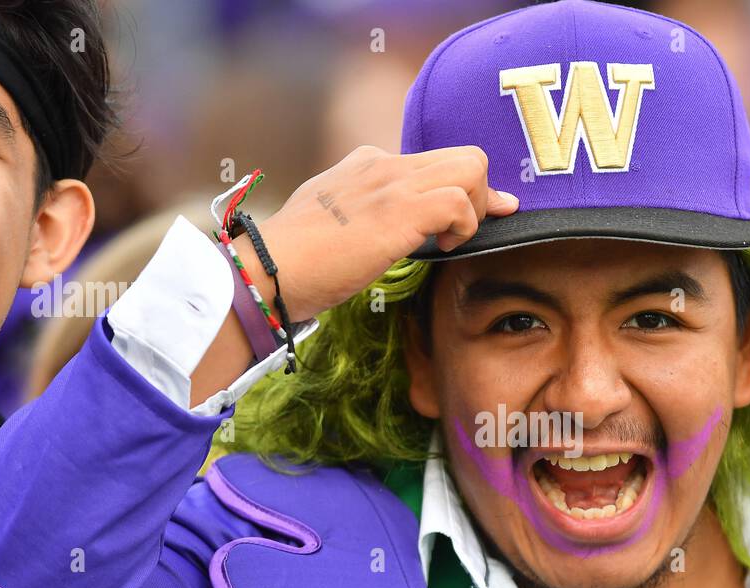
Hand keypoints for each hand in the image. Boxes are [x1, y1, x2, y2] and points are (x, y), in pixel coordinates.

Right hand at [232, 145, 517, 320]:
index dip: (462, 189)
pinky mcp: (398, 211)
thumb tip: (385, 231)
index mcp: (366, 164)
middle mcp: (383, 164)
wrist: (268, 268)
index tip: (473, 217)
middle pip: (464, 156)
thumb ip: (362, 214)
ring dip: (476, 209)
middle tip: (465, 232)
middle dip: (480, 195)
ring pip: (471, 168)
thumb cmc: (295, 259)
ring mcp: (392, 184)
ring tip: (449, 241)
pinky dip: (465, 226)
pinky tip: (444, 247)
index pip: (434, 161)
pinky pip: (459, 201)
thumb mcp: (332, 221)